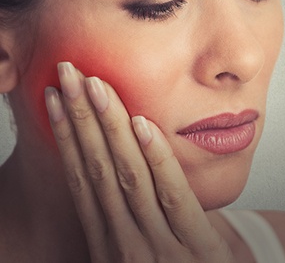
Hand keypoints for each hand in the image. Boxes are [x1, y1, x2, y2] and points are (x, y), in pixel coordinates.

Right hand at [45, 62, 235, 262]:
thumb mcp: (141, 248)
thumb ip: (126, 217)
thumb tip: (111, 169)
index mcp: (109, 241)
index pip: (81, 177)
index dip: (65, 135)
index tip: (54, 97)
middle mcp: (125, 242)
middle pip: (97, 168)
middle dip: (79, 116)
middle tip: (67, 73)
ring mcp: (158, 247)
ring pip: (127, 175)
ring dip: (109, 126)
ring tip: (94, 85)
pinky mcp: (197, 249)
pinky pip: (172, 196)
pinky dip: (156, 158)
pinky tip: (142, 124)